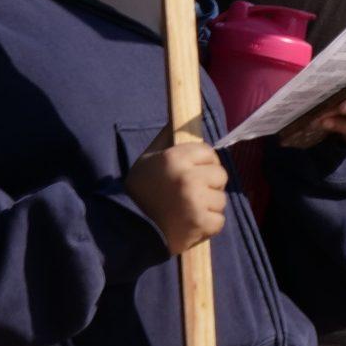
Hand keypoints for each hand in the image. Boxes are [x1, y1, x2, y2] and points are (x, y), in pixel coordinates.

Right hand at [126, 132, 228, 254]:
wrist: (125, 229)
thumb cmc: (140, 191)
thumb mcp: (149, 158)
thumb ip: (168, 139)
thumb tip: (184, 116)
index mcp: (176, 158)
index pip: (209, 152)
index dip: (203, 163)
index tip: (193, 172)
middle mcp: (188, 177)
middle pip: (220, 175)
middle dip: (209, 184)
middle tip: (190, 193)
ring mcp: (195, 201)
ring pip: (221, 199)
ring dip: (208, 206)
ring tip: (188, 210)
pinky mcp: (200, 223)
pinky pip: (218, 221)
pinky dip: (207, 226)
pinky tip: (191, 224)